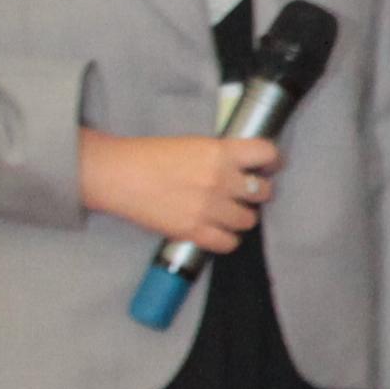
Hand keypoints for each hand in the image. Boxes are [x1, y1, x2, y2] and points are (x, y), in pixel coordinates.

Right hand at [80, 129, 275, 257]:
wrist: (117, 175)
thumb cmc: (149, 156)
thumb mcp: (193, 144)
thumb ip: (221, 155)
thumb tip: (246, 166)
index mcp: (220, 152)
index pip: (267, 154)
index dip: (272, 161)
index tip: (268, 166)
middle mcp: (220, 180)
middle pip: (262, 192)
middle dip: (257, 192)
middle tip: (245, 192)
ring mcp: (209, 208)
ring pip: (249, 220)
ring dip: (242, 216)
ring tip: (228, 212)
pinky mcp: (194, 231)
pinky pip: (229, 243)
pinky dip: (227, 239)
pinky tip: (218, 230)